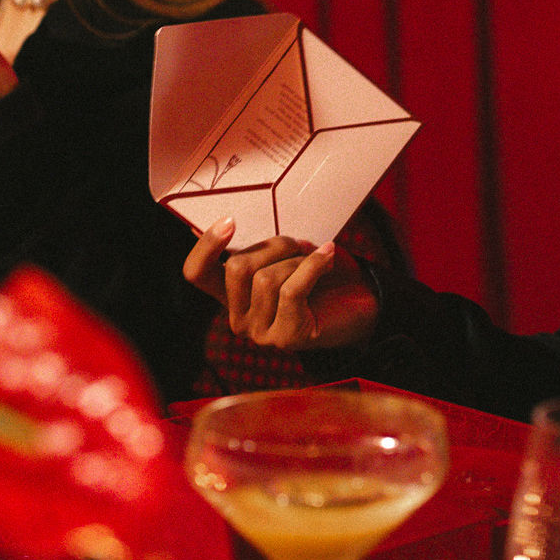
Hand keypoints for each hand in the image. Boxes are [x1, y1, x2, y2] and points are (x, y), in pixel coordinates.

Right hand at [183, 221, 379, 350]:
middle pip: (237, 268)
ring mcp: (261, 332)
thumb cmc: (324, 275)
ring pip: (266, 279)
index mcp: (232, 293)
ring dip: (299, 260)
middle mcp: (239, 317)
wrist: (363, 301)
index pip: (196, 273)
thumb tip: (238, 226)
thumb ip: (262, 247)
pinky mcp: (286, 337)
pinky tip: (328, 257)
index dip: (205, 246)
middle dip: (274, 246)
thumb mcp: (287, 254)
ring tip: (319, 261)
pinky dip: (312, 266)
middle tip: (300, 246)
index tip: (229, 221)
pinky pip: (291, 291)